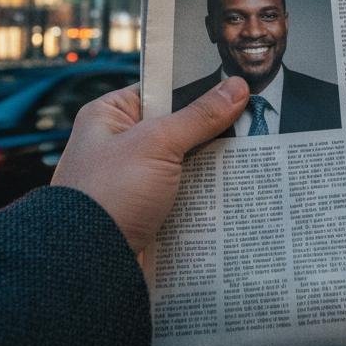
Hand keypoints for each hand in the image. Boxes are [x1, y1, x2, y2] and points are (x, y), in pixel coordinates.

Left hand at [51, 78, 249, 252]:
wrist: (89, 265)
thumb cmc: (110, 192)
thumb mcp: (157, 144)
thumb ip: (199, 116)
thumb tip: (237, 87)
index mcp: (109, 115)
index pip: (160, 88)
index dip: (197, 85)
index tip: (236, 81)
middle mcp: (119, 143)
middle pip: (177, 125)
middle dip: (212, 126)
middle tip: (255, 116)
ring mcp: (134, 179)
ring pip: (185, 161)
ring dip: (213, 162)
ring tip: (257, 150)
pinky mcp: (147, 210)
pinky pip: (184, 193)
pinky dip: (207, 192)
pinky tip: (238, 186)